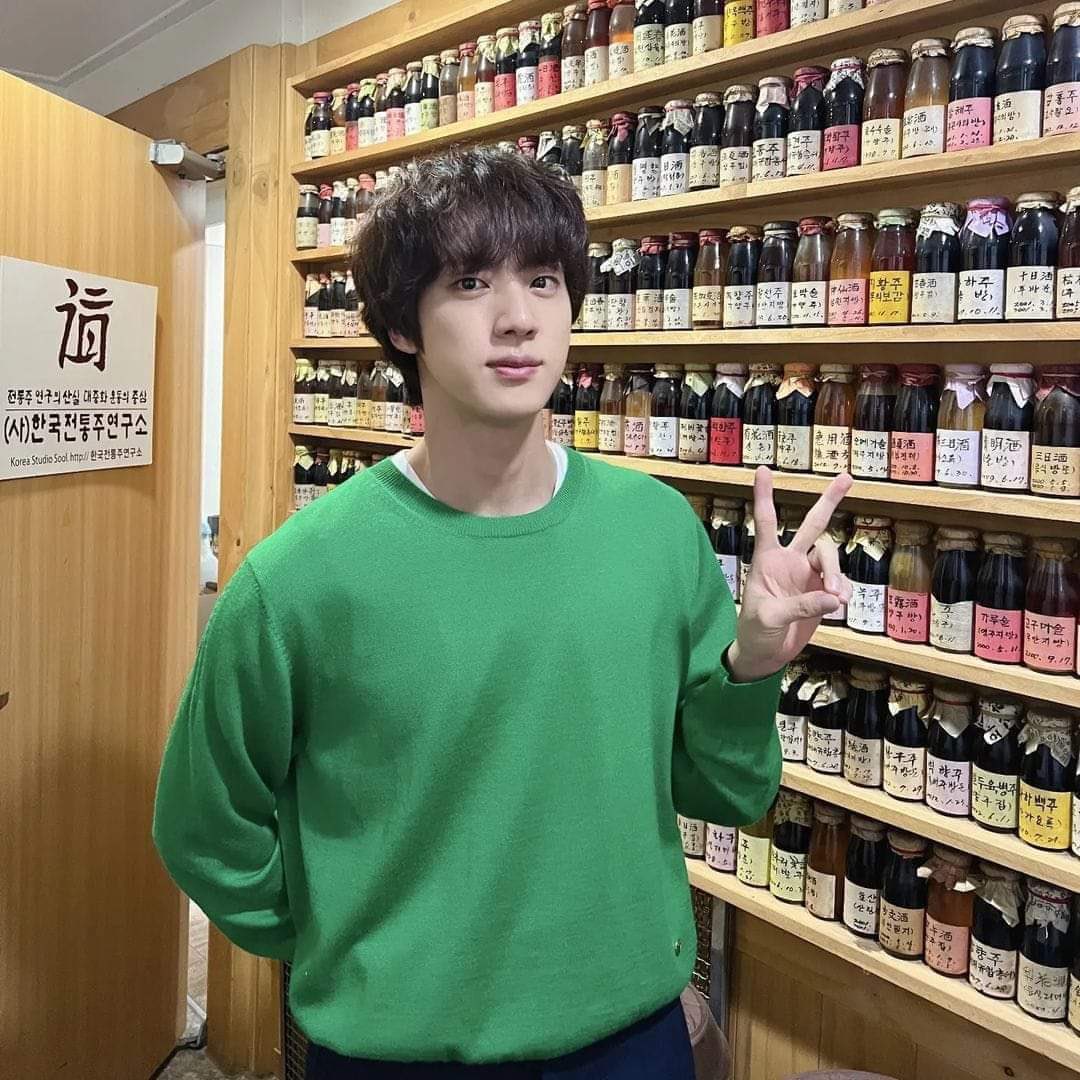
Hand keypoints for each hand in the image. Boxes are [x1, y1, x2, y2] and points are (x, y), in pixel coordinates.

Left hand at [726, 467, 853, 682]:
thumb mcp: (769, 617)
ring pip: (830, 557)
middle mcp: (790, 561)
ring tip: (836, 598)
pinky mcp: (822, 593)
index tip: (762, 469)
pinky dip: (843, 591)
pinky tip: (838, 605)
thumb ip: (801, 605)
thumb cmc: (755, 631)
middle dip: (829, 501)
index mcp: (767, 559)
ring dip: (837, 573)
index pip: (767, 521)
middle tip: (846, 477)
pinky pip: (840, 584)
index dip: (764, 496)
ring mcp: (807, 575)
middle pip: (812, 524)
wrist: (765, 655)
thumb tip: (834, 597)